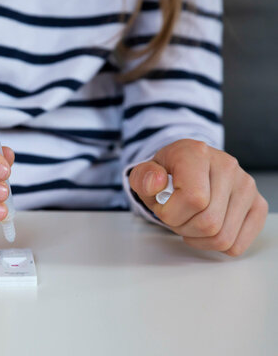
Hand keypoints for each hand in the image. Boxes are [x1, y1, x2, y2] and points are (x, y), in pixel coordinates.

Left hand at [129, 139, 267, 255]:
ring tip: (190, 220)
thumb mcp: (145, 174)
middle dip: (183, 228)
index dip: (171, 214)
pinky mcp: (257, 204)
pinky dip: (216, 245)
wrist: (187, 167)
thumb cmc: (167, 174)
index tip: (162, 207)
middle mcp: (227, 166)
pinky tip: (207, 229)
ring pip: (223, 237)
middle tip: (176, 216)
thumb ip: (142, 178)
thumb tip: (155, 183)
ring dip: (199, 238)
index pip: (193, 199)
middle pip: (209, 223)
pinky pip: (238, 244)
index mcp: (196, 153)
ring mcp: (246, 185)